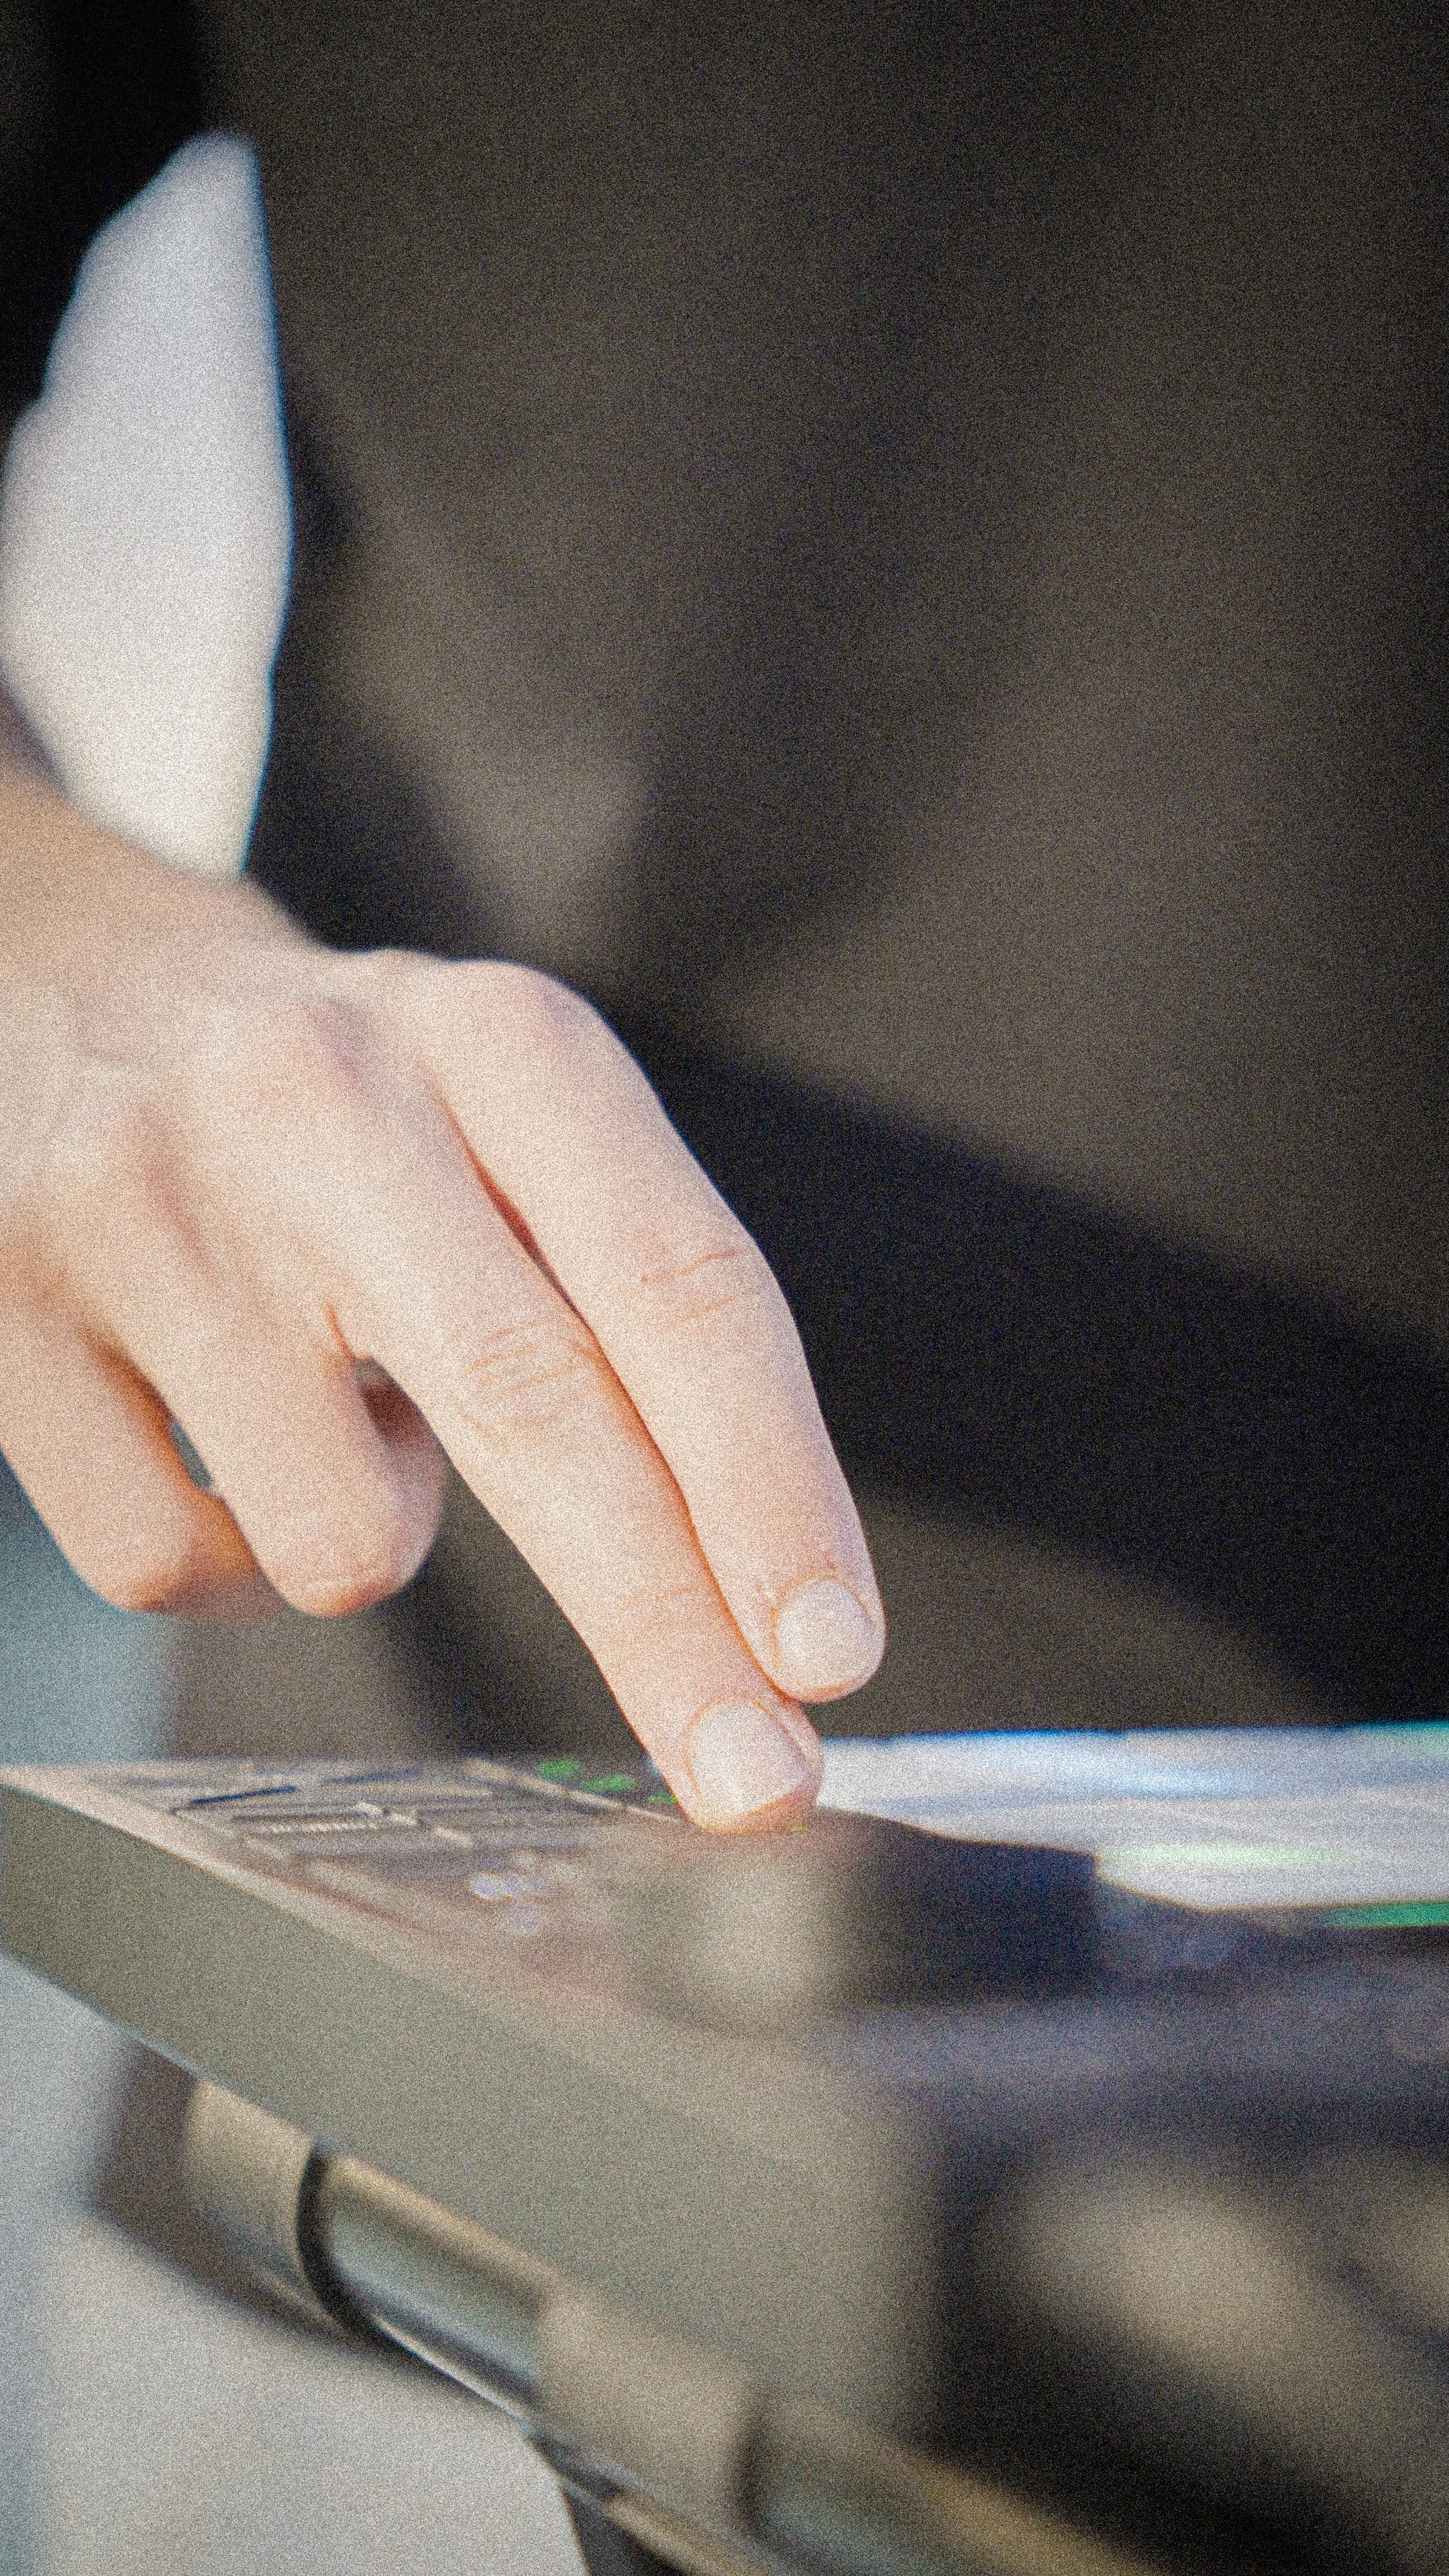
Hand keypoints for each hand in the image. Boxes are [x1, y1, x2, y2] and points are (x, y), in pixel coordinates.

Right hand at [0, 763, 882, 1824]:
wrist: (70, 996)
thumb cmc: (346, 1104)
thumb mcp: (515, 1119)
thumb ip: (635, 1303)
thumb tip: (758, 1593)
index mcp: (499, 1044)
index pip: (680, 1285)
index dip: (772, 1489)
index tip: (830, 1653)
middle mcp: (329, 1104)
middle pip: (541, 1414)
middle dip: (666, 1628)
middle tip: (753, 1776)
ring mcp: (153, 1208)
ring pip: (344, 1539)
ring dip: (381, 1537)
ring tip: (333, 1412)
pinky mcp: (13, 1316)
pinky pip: (179, 1566)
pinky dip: (233, 1557)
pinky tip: (220, 1440)